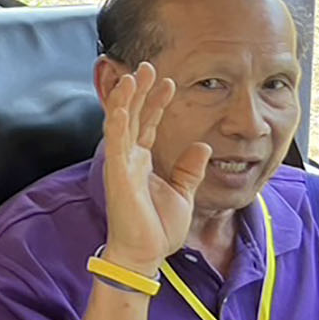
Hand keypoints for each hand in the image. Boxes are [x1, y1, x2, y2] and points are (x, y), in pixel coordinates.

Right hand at [99, 62, 209, 272]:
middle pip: (132, 116)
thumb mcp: (183, 193)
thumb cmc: (157, 228)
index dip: (156, 101)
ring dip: (126, 98)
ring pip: (120, 123)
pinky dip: (117, 121)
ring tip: (134, 75)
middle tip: (148, 66)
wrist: (145, 253)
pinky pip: (116, 142)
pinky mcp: (117, 173)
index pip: (148, 123)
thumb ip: (189, 168)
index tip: (168, 81)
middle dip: (140, 91)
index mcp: (141, 161)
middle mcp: (128, 157)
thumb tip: (203, 147)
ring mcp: (120, 163)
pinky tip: (121, 104)